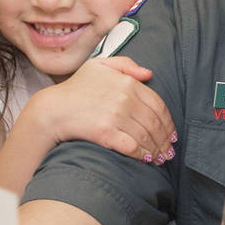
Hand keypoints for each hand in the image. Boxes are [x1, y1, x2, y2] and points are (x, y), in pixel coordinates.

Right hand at [30, 56, 176, 164]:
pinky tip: (146, 159)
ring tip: (161, 158)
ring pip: (146, 136)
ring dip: (157, 149)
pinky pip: (132, 146)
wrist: (53, 109)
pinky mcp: (106, 133)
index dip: (168, 122)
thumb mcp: (100, 65)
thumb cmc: (76, 87)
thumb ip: (126, 65)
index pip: (158, 104)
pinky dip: (142, 154)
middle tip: (169, 150)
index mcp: (127, 83)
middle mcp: (124, 99)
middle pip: (155, 123)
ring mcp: (115, 116)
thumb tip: (149, 74)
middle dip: (165, 140)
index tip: (171, 133)